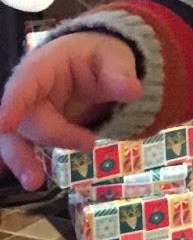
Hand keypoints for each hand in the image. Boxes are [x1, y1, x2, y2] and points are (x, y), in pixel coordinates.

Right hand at [0, 33, 139, 188]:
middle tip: (89, 144)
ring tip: (34, 182)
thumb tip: (132, 91)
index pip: (24, 82)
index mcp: (44, 65)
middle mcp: (30, 90)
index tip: (3, 124)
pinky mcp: (37, 129)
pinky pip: (26, 147)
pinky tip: (32, 180)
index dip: (12, 103)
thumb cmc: (100, 56)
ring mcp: (30, 111)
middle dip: (50, 135)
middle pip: (26, 116)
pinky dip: (27, 163)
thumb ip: (119, 74)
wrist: (98, 65)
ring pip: (17, 137)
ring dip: (22, 159)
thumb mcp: (114, 57)